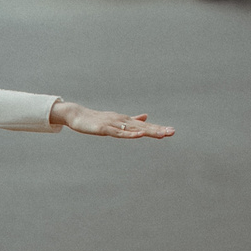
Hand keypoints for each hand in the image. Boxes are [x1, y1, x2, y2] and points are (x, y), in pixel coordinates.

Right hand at [54, 101, 173, 137]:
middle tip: (173, 132)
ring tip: (162, 134)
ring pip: (134, 130)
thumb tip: (146, 117)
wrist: (77, 115)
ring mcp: (114, 124)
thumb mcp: (116, 121)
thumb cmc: (96, 119)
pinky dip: (130, 134)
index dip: (158, 129)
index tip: (171, 131)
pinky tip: (139, 135)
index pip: (144, 126)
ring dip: (148, 132)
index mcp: (126, 121)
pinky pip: (120, 133)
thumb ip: (131, 120)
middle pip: (143, 127)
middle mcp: (122, 121)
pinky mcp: (105, 129)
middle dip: (158, 130)